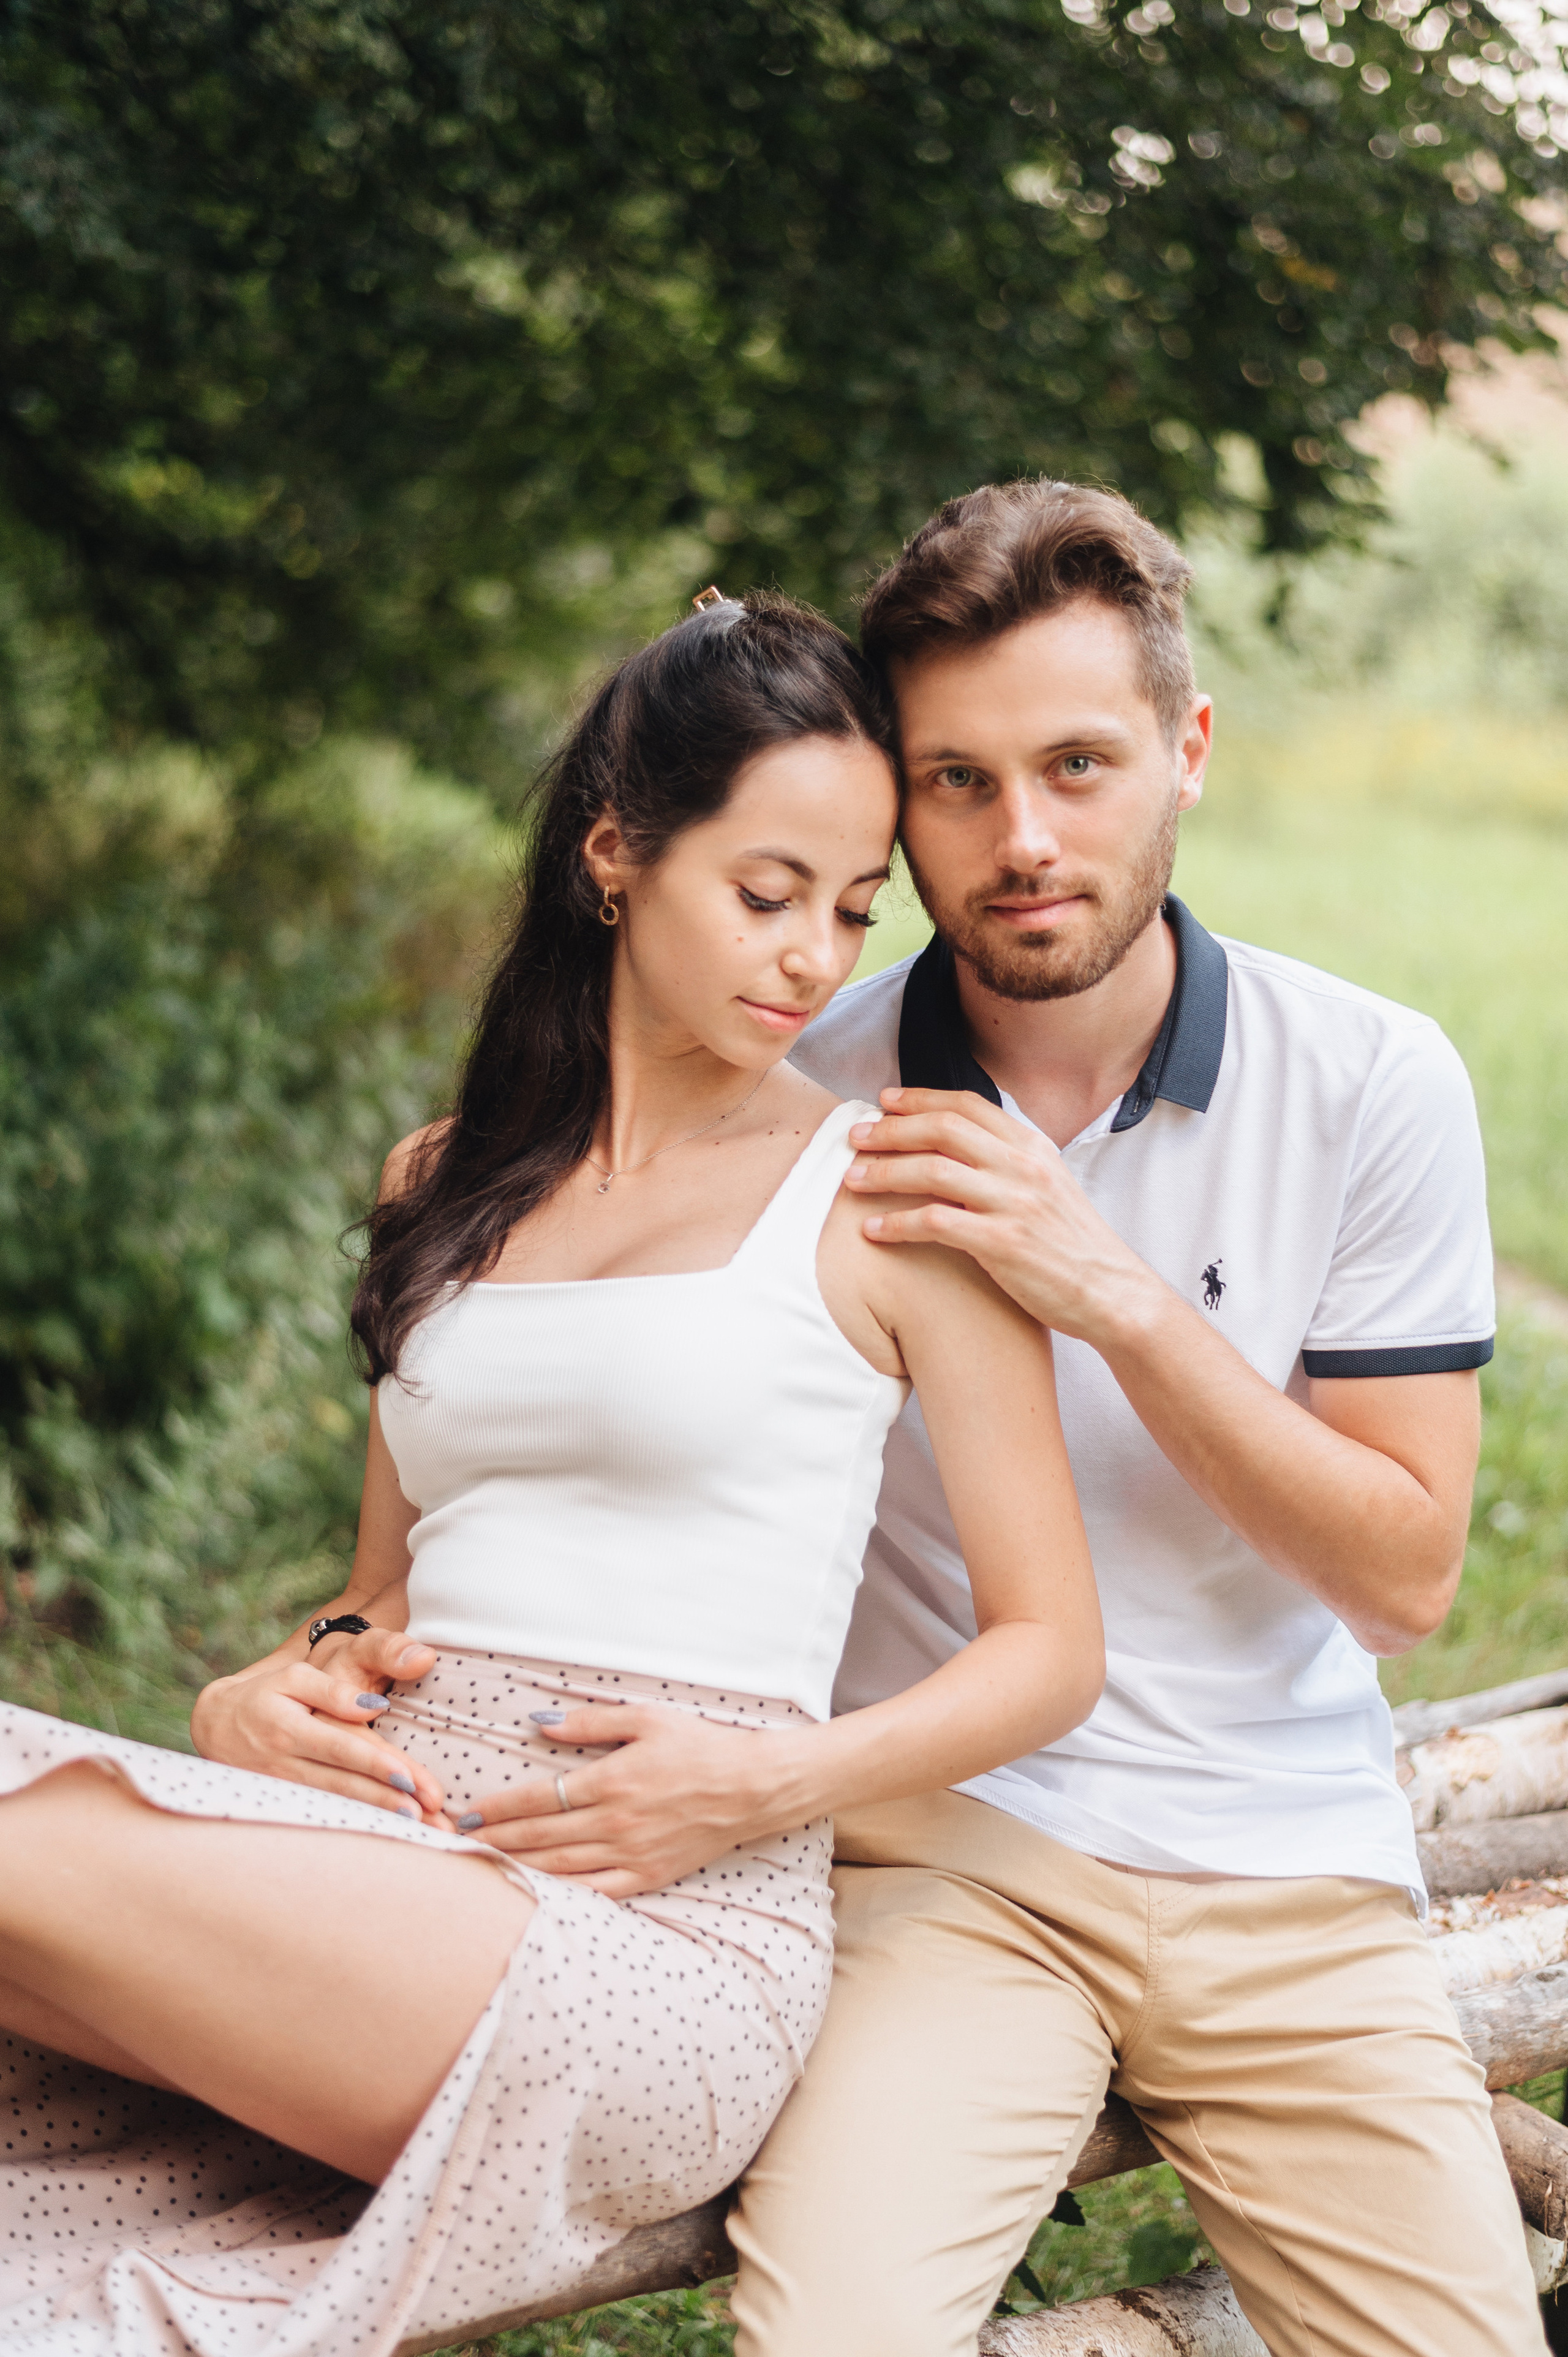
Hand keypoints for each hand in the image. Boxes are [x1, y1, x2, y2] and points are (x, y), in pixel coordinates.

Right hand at [191, 1629, 447, 1819]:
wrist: (216, 1725)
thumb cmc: (264, 1695)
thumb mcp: (292, 1678)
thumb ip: (331, 1691)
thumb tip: (373, 1707)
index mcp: (291, 1729)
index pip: (344, 1748)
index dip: (378, 1765)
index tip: (413, 1780)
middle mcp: (286, 1764)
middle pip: (346, 1784)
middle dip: (389, 1800)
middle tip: (429, 1814)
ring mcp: (285, 1790)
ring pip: (338, 1805)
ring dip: (378, 1817)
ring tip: (417, 1827)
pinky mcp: (286, 1804)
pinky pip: (325, 1815)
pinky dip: (356, 1824)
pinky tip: (383, 1832)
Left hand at [449, 1704, 805, 1897]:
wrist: (751, 1786)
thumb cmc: (700, 1745)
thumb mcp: (646, 1719)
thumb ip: (591, 1722)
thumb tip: (542, 1723)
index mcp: (612, 1780)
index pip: (539, 1798)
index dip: (500, 1807)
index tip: (470, 1811)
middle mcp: (616, 1822)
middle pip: (541, 1835)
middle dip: (496, 1839)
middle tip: (459, 1843)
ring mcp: (632, 1854)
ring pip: (560, 1866)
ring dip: (517, 1866)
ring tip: (482, 1866)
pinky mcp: (648, 1876)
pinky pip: (594, 1892)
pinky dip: (561, 1893)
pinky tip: (535, 1893)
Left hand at [844, 1086, 1160, 1344]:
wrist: (1110, 1291)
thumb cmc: (1071, 1243)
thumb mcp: (1048, 1184)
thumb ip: (1008, 1160)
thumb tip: (959, 1143)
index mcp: (1033, 1146)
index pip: (967, 1104)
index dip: (919, 1099)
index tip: (884, 1102)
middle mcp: (1023, 1166)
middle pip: (942, 1129)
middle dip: (891, 1130)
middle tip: (856, 1137)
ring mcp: (1014, 1202)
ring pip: (932, 1171)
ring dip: (884, 1173)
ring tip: (852, 1179)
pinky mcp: (1002, 1243)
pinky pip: (935, 1223)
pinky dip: (897, 1224)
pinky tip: (873, 1230)